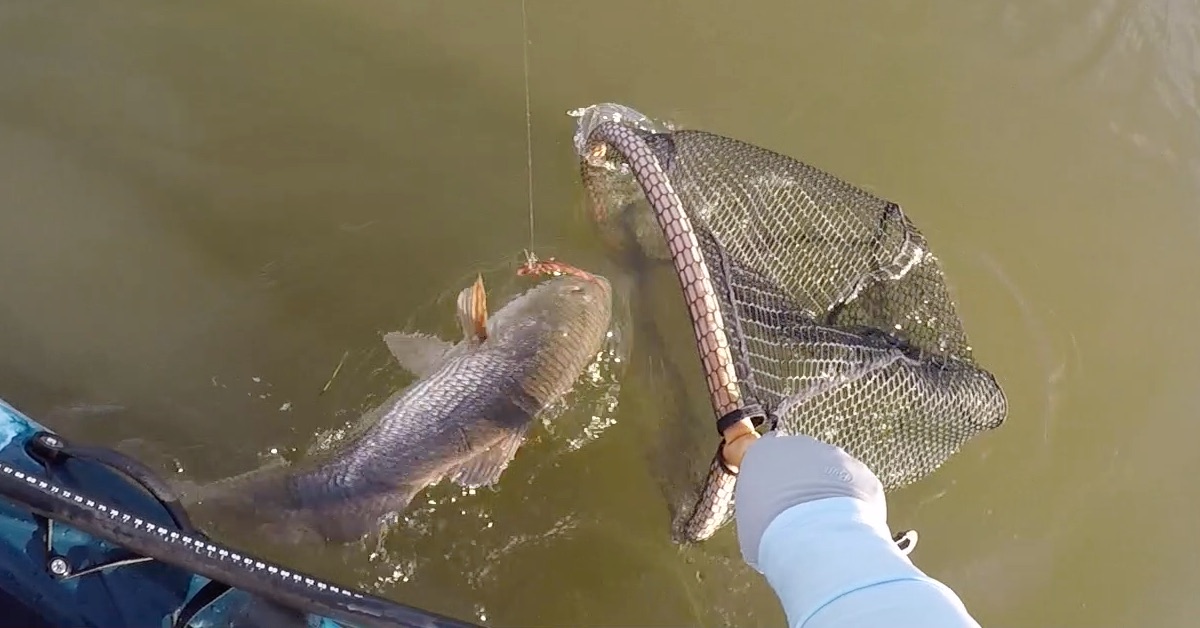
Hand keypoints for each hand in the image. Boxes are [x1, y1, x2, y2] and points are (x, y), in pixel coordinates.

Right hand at [733, 432, 886, 569]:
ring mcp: (836, 456)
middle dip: (802, 482)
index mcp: (764, 452)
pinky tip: (845, 528)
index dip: (772, 476)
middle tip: (799, 516)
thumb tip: (767, 515)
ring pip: (832, 471)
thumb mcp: (747, 521)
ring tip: (824, 525)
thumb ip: (758, 506)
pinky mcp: (863, 473)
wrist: (815, 540)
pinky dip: (854, 504)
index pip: (766, 453)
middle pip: (801, 459)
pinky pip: (857, 487)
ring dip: (829, 492)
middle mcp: (800, 445)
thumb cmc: (771, 533)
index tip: (772, 497)